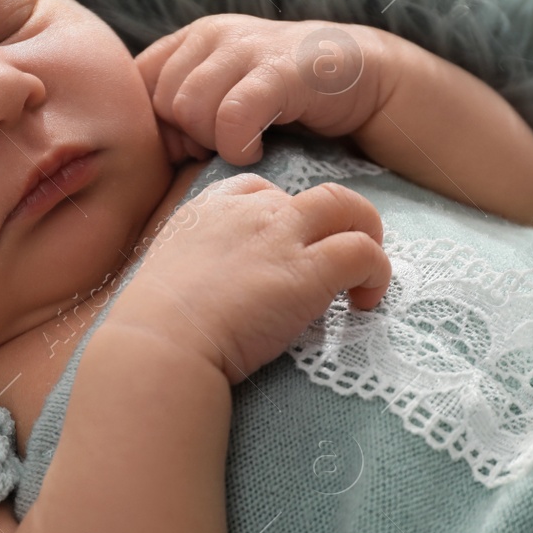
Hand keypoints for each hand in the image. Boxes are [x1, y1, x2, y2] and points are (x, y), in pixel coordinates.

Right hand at [105, 173, 390, 384]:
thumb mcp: (168, 273)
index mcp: (210, 210)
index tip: (287, 250)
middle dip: (341, 220)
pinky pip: (364, 252)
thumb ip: (198, 266)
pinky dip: (378, 273)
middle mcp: (250, 212)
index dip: (285, 216)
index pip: (261, 190)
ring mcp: (281, 236)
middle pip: (315, 195)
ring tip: (366, 277)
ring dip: (368, 236)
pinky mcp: (308, 270)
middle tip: (342, 258)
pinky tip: (364, 303)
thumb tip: (215, 290)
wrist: (160, 342)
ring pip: (348, 208)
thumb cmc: (155, 326)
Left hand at [135, 14, 394, 165]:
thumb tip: (141, 148)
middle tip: (221, 146)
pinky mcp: (280, 69)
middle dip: (187, 137)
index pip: (136, 86)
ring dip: (213, 142)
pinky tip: (256, 150)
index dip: (155, 126)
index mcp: (189, 40)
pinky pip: (233, 116)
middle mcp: (212, 35)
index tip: (187, 145)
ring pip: (190, 108)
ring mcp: (246, 47)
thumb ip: (177, 111)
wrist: (357, 76)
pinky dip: (238, 145)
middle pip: (162, 102)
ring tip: (240, 145)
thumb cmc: (281, 100)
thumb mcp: (220, 96)